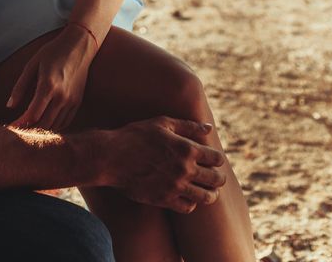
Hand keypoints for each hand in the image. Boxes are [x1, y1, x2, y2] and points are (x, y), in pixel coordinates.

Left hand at [7, 24, 98, 130]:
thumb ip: (20, 86)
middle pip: (43, 124)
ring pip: (55, 126)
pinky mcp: (78, 101)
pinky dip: (54, 127)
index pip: (33, 115)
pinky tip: (45, 123)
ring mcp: (71, 100)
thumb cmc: (53, 52)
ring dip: (41, 130)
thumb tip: (10, 106)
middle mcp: (62, 96)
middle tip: (19, 129)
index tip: (11, 126)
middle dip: (29, 129)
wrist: (80, 45)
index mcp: (48, 86)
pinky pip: (65, 122)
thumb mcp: (32, 65)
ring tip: (30, 127)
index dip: (20, 124)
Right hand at [99, 117, 227, 213]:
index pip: (217, 159)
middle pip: (216, 179)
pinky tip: (188, 197)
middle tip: (216, 177)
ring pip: (206, 197)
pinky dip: (192, 203)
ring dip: (211, 194)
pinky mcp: (164, 199)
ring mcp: (175, 186)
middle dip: (218, 178)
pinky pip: (187, 207)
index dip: (218, 159)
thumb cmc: (136, 135)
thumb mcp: (163, 124)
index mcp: (187, 149)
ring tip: (209, 191)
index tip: (214, 159)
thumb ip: (189, 126)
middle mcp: (185, 169)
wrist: (112, 157)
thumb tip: (209, 129)